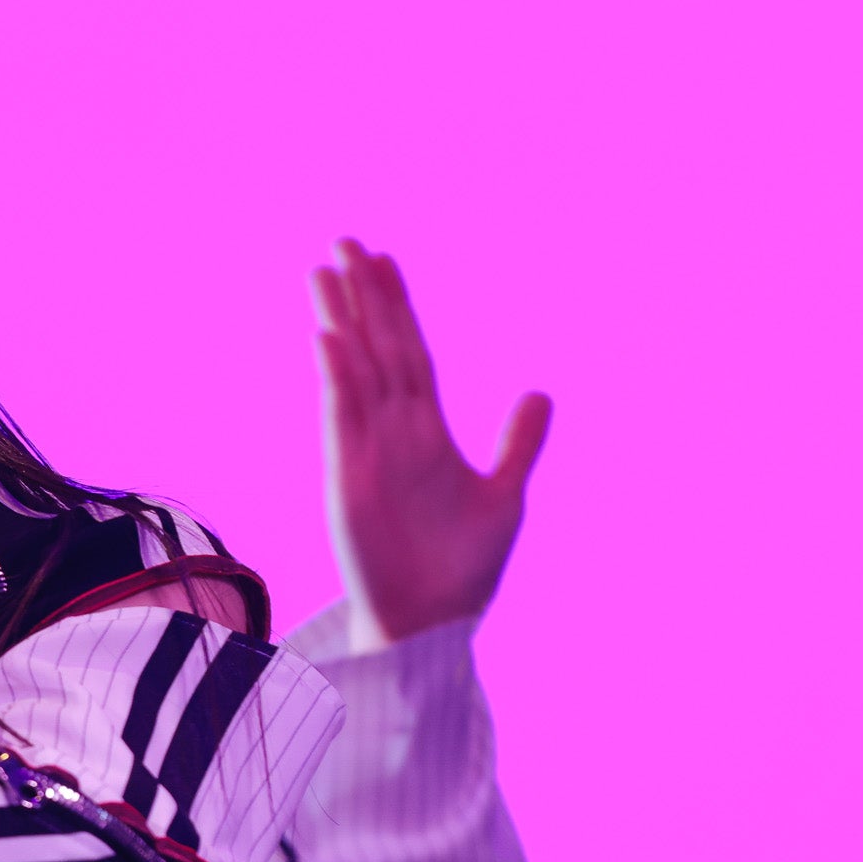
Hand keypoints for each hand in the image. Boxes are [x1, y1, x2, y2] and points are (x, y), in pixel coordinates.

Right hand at [312, 240, 551, 648]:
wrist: (432, 619)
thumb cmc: (464, 565)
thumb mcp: (503, 496)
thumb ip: (517, 443)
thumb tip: (539, 392)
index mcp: (427, 429)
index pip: (411, 352)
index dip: (397, 306)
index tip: (383, 259)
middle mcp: (393, 429)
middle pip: (376, 347)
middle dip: (362, 296)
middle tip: (343, 242)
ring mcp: (367, 448)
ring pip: (354, 369)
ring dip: (341, 321)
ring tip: (323, 272)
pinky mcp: (350, 475)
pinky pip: (342, 415)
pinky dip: (336, 377)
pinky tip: (328, 337)